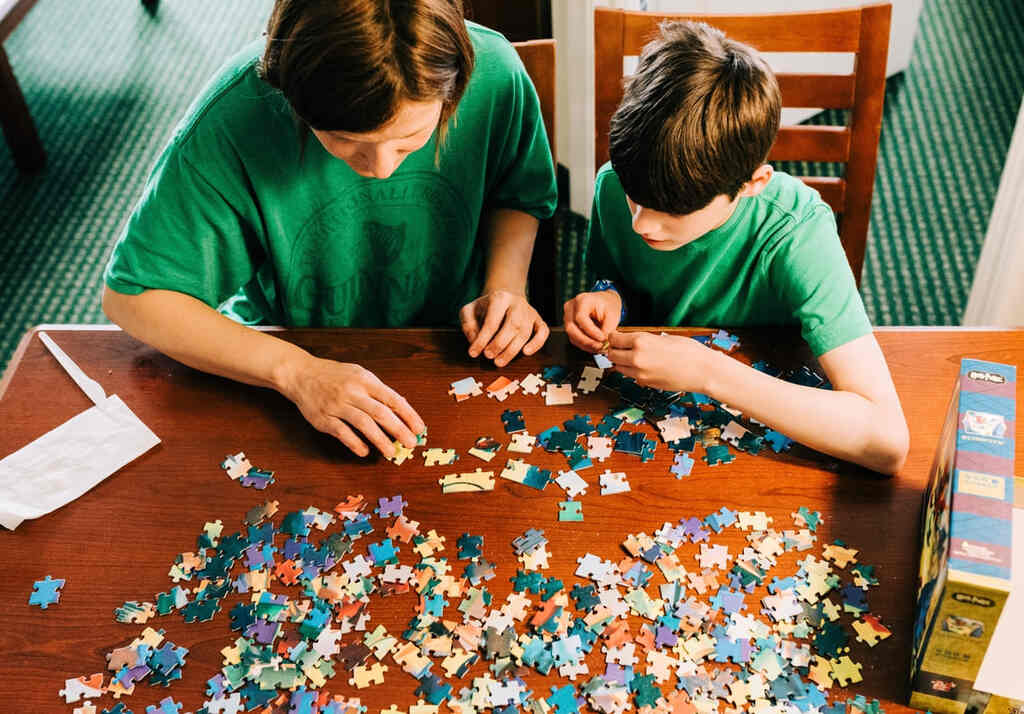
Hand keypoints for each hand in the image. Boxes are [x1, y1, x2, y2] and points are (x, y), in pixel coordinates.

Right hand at [280, 355, 425, 457]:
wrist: (301, 374)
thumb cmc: (335, 376)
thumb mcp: (359, 375)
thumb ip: (377, 391)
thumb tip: (401, 409)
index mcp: (365, 380)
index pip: (392, 398)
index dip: (408, 415)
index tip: (419, 428)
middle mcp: (352, 391)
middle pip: (380, 413)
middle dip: (398, 430)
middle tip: (411, 444)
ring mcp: (337, 405)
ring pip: (363, 424)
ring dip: (380, 440)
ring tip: (391, 453)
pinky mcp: (323, 418)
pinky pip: (342, 433)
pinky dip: (355, 444)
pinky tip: (365, 452)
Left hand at [459, 290, 548, 366]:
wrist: (504, 298)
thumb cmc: (486, 307)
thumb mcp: (470, 310)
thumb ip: (468, 324)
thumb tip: (474, 341)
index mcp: (500, 298)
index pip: (492, 322)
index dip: (482, 340)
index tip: (473, 353)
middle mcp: (518, 303)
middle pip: (512, 326)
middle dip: (499, 344)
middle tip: (488, 356)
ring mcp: (530, 312)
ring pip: (525, 332)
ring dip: (512, 350)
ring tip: (499, 362)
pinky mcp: (538, 320)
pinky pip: (543, 332)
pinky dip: (537, 343)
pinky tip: (526, 352)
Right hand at [563, 291, 622, 352]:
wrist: (604, 303)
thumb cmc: (608, 306)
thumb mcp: (612, 315)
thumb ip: (608, 329)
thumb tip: (603, 343)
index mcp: (582, 300)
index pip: (580, 318)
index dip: (591, 331)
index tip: (602, 338)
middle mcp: (571, 307)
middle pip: (571, 328)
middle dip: (586, 341)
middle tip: (600, 346)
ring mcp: (567, 316)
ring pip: (571, 335)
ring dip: (585, 344)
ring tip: (599, 347)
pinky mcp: (568, 325)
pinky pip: (573, 338)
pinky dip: (584, 344)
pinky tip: (594, 346)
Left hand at [607, 331, 712, 391]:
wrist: (703, 371)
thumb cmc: (689, 351)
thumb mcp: (664, 337)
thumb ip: (645, 339)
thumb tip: (632, 340)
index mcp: (641, 341)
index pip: (613, 339)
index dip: (614, 337)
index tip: (617, 337)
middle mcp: (636, 358)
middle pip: (611, 354)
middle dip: (615, 350)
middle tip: (622, 347)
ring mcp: (639, 373)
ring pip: (618, 367)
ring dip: (622, 362)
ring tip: (633, 357)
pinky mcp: (645, 383)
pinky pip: (631, 376)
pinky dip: (632, 371)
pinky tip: (644, 366)